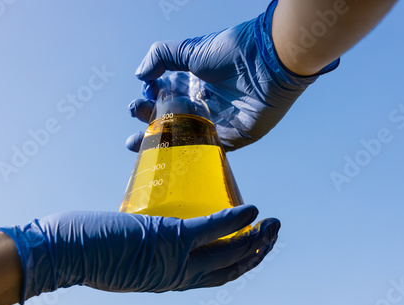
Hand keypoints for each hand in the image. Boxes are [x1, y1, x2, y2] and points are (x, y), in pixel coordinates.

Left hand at [0, 205, 279, 303]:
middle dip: (257, 253)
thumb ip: (145, 248)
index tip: (254, 249)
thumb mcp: (125, 257)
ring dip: (256, 238)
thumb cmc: (87, 251)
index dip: (240, 266)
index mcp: (169, 280)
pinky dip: (234, 220)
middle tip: (273, 234)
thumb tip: (151, 229)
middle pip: (230, 268)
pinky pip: (212, 229)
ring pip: (228, 252)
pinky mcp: (170, 238)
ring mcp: (176, 258)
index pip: (216, 278)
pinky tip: (253, 210)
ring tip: (273, 224)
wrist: (64, 254)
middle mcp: (178, 276)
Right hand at [127, 0, 338, 151]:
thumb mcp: (190, 49)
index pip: (163, 95)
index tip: (140, 98)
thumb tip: (140, 74)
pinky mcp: (227, 139)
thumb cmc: (232, 53)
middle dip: (147, 120)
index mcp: (193, 83)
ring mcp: (214, 123)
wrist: (269, 64)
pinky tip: (164, 156)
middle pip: (168, 118)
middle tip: (137, 117)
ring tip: (135, 144)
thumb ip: (162, 57)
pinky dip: (182, 154)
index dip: (148, 98)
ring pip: (180, 137)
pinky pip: (201, 150)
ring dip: (157, 142)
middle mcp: (201, 103)